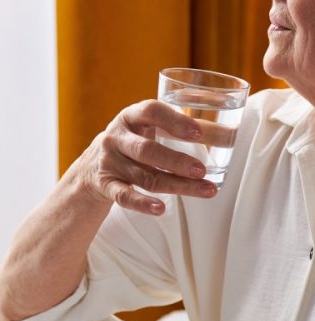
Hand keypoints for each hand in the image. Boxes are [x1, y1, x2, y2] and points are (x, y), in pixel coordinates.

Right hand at [78, 100, 217, 215]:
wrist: (91, 167)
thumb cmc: (133, 143)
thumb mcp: (148, 128)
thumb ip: (180, 128)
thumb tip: (229, 135)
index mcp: (130, 117)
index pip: (151, 111)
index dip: (174, 120)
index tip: (198, 132)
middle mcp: (116, 137)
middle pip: (147, 150)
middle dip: (176, 161)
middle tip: (202, 169)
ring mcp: (109, 162)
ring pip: (144, 176)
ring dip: (176, 185)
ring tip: (205, 190)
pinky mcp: (105, 185)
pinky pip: (124, 196)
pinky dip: (142, 203)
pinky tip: (160, 209)